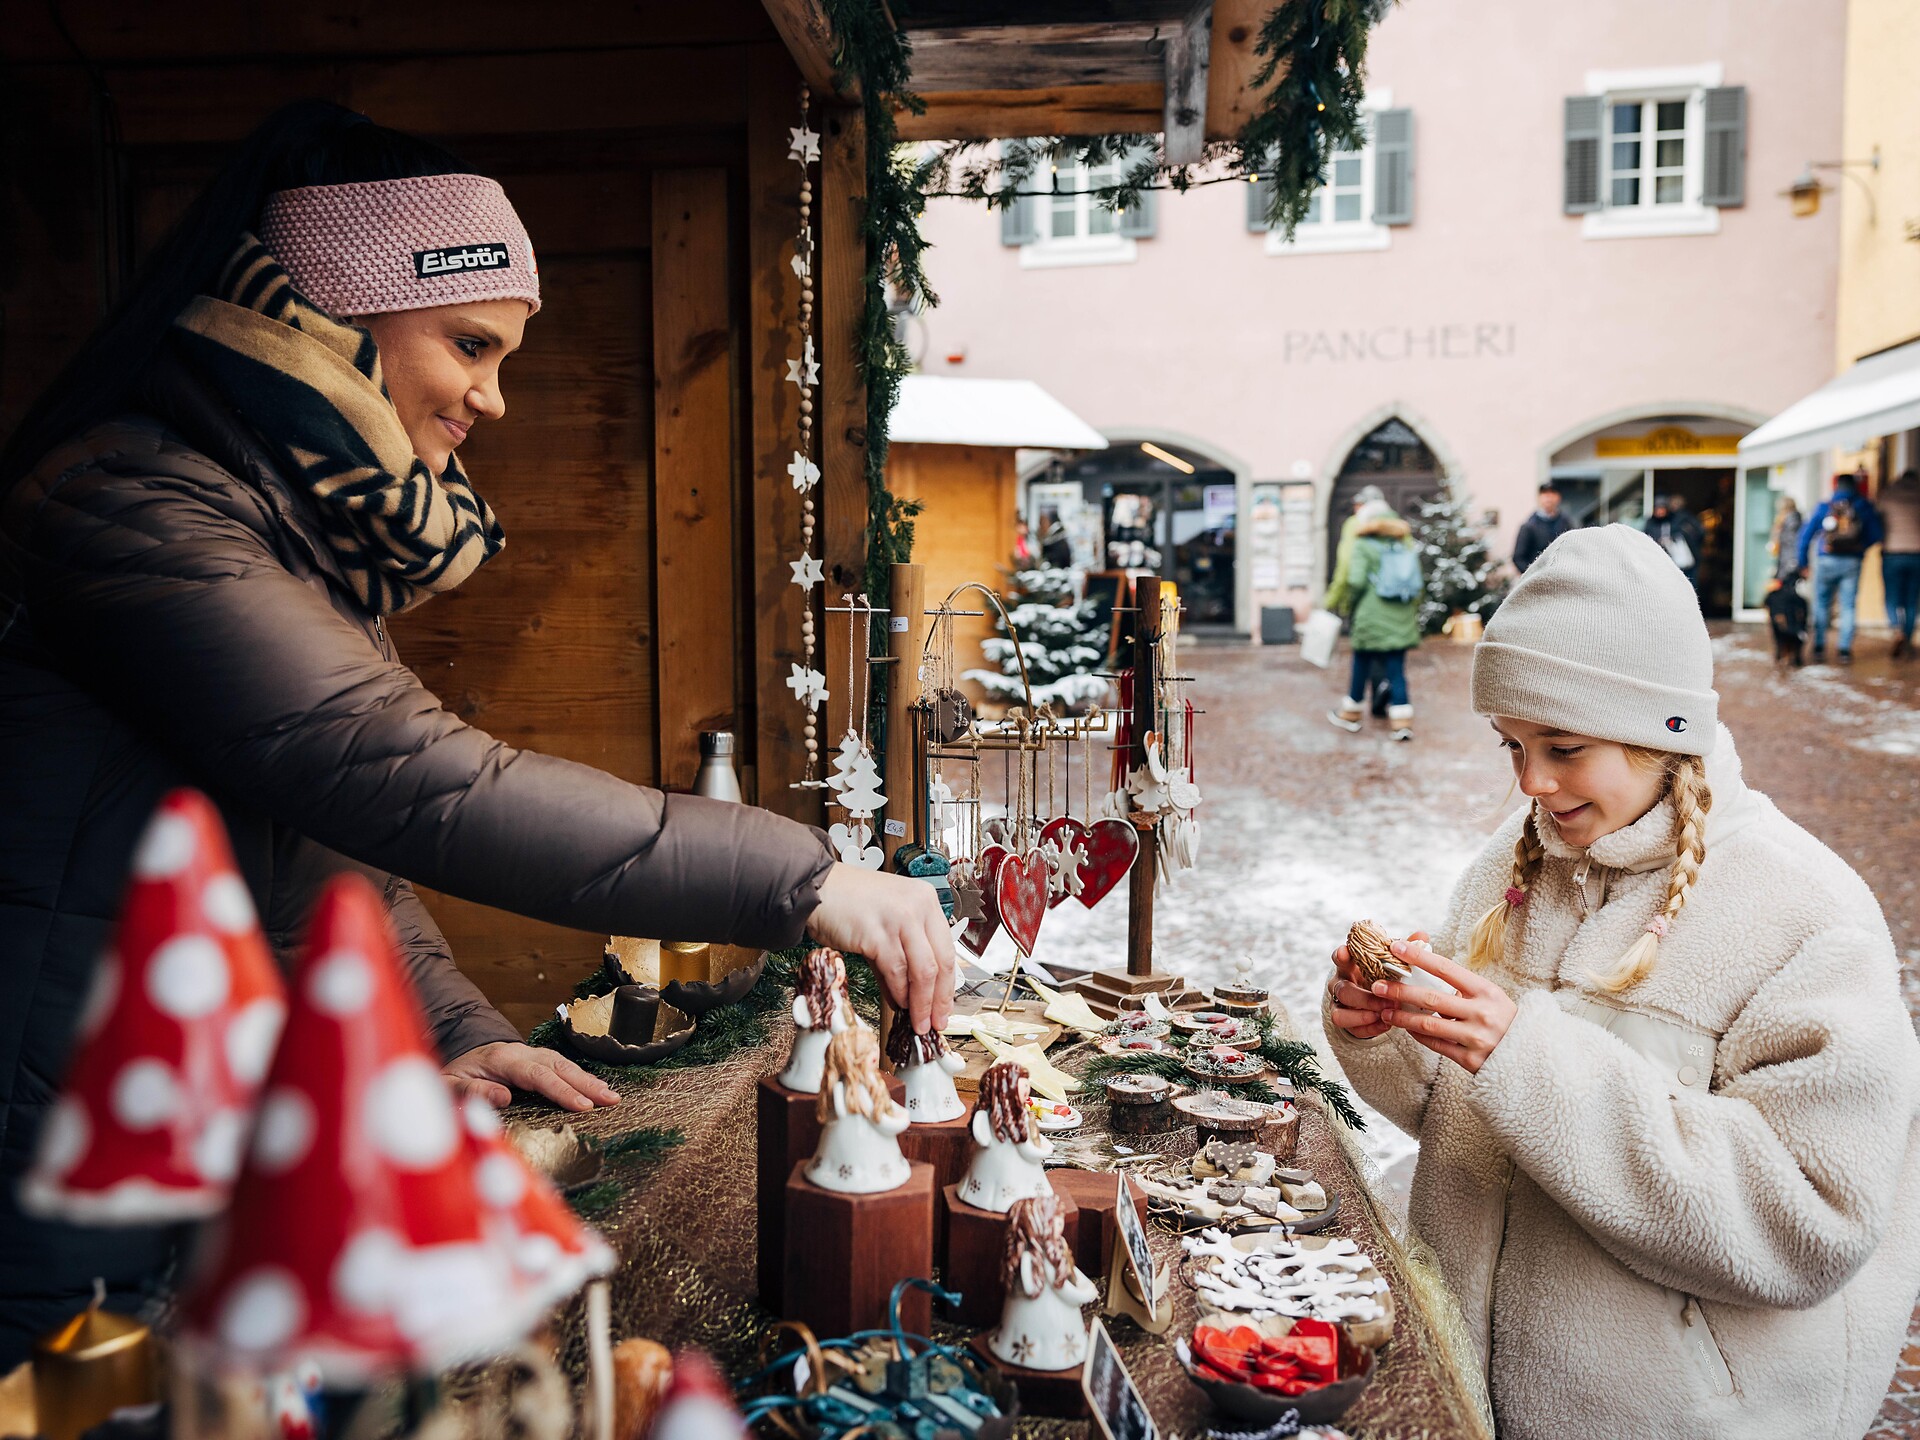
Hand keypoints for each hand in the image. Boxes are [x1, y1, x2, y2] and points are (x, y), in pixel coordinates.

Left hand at [444, 1041, 620, 1111]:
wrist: (451, 1060)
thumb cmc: (449, 1077)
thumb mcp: (447, 1085)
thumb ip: (471, 1091)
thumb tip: (504, 1097)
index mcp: (500, 1059)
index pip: (537, 1074)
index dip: (561, 1090)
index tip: (582, 1106)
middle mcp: (520, 1053)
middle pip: (558, 1065)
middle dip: (586, 1083)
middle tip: (610, 1100)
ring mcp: (530, 1054)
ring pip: (564, 1064)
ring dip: (589, 1080)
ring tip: (611, 1097)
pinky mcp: (535, 1061)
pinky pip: (561, 1067)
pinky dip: (581, 1078)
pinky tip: (596, 1089)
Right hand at [807, 862, 954, 1030]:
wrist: (816, 890)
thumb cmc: (848, 903)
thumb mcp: (886, 922)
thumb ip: (901, 956)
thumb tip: (910, 995)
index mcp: (925, 899)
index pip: (947, 949)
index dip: (948, 983)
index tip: (944, 1006)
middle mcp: (917, 906)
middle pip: (940, 962)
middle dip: (939, 999)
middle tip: (936, 1022)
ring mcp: (899, 918)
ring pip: (922, 971)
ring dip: (920, 1003)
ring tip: (917, 1021)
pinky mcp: (877, 934)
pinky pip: (895, 972)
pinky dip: (899, 993)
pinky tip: (898, 1004)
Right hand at [1326, 929, 1426, 1039]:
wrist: (1371, 998)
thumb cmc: (1382, 975)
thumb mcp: (1389, 963)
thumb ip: (1403, 950)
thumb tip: (1422, 935)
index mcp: (1349, 966)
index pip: (1340, 958)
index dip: (1341, 955)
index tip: (1345, 951)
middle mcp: (1340, 984)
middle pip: (1342, 990)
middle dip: (1365, 997)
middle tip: (1387, 1000)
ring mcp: (1339, 1005)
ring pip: (1340, 1014)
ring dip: (1363, 1016)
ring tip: (1384, 1016)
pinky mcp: (1346, 1022)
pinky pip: (1352, 1029)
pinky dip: (1369, 1028)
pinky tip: (1386, 1025)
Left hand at [1367, 939, 1516, 1073]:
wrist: (1531, 1057)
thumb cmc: (1504, 1019)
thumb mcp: (1490, 996)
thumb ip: (1461, 984)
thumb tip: (1424, 964)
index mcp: (1486, 991)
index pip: (1446, 969)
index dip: (1419, 958)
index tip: (1396, 948)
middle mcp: (1482, 1013)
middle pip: (1431, 998)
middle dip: (1400, 991)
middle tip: (1377, 985)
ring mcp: (1476, 1038)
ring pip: (1428, 1025)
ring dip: (1402, 1018)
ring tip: (1385, 1012)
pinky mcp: (1471, 1060)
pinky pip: (1436, 1046)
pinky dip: (1418, 1036)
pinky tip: (1407, 1029)